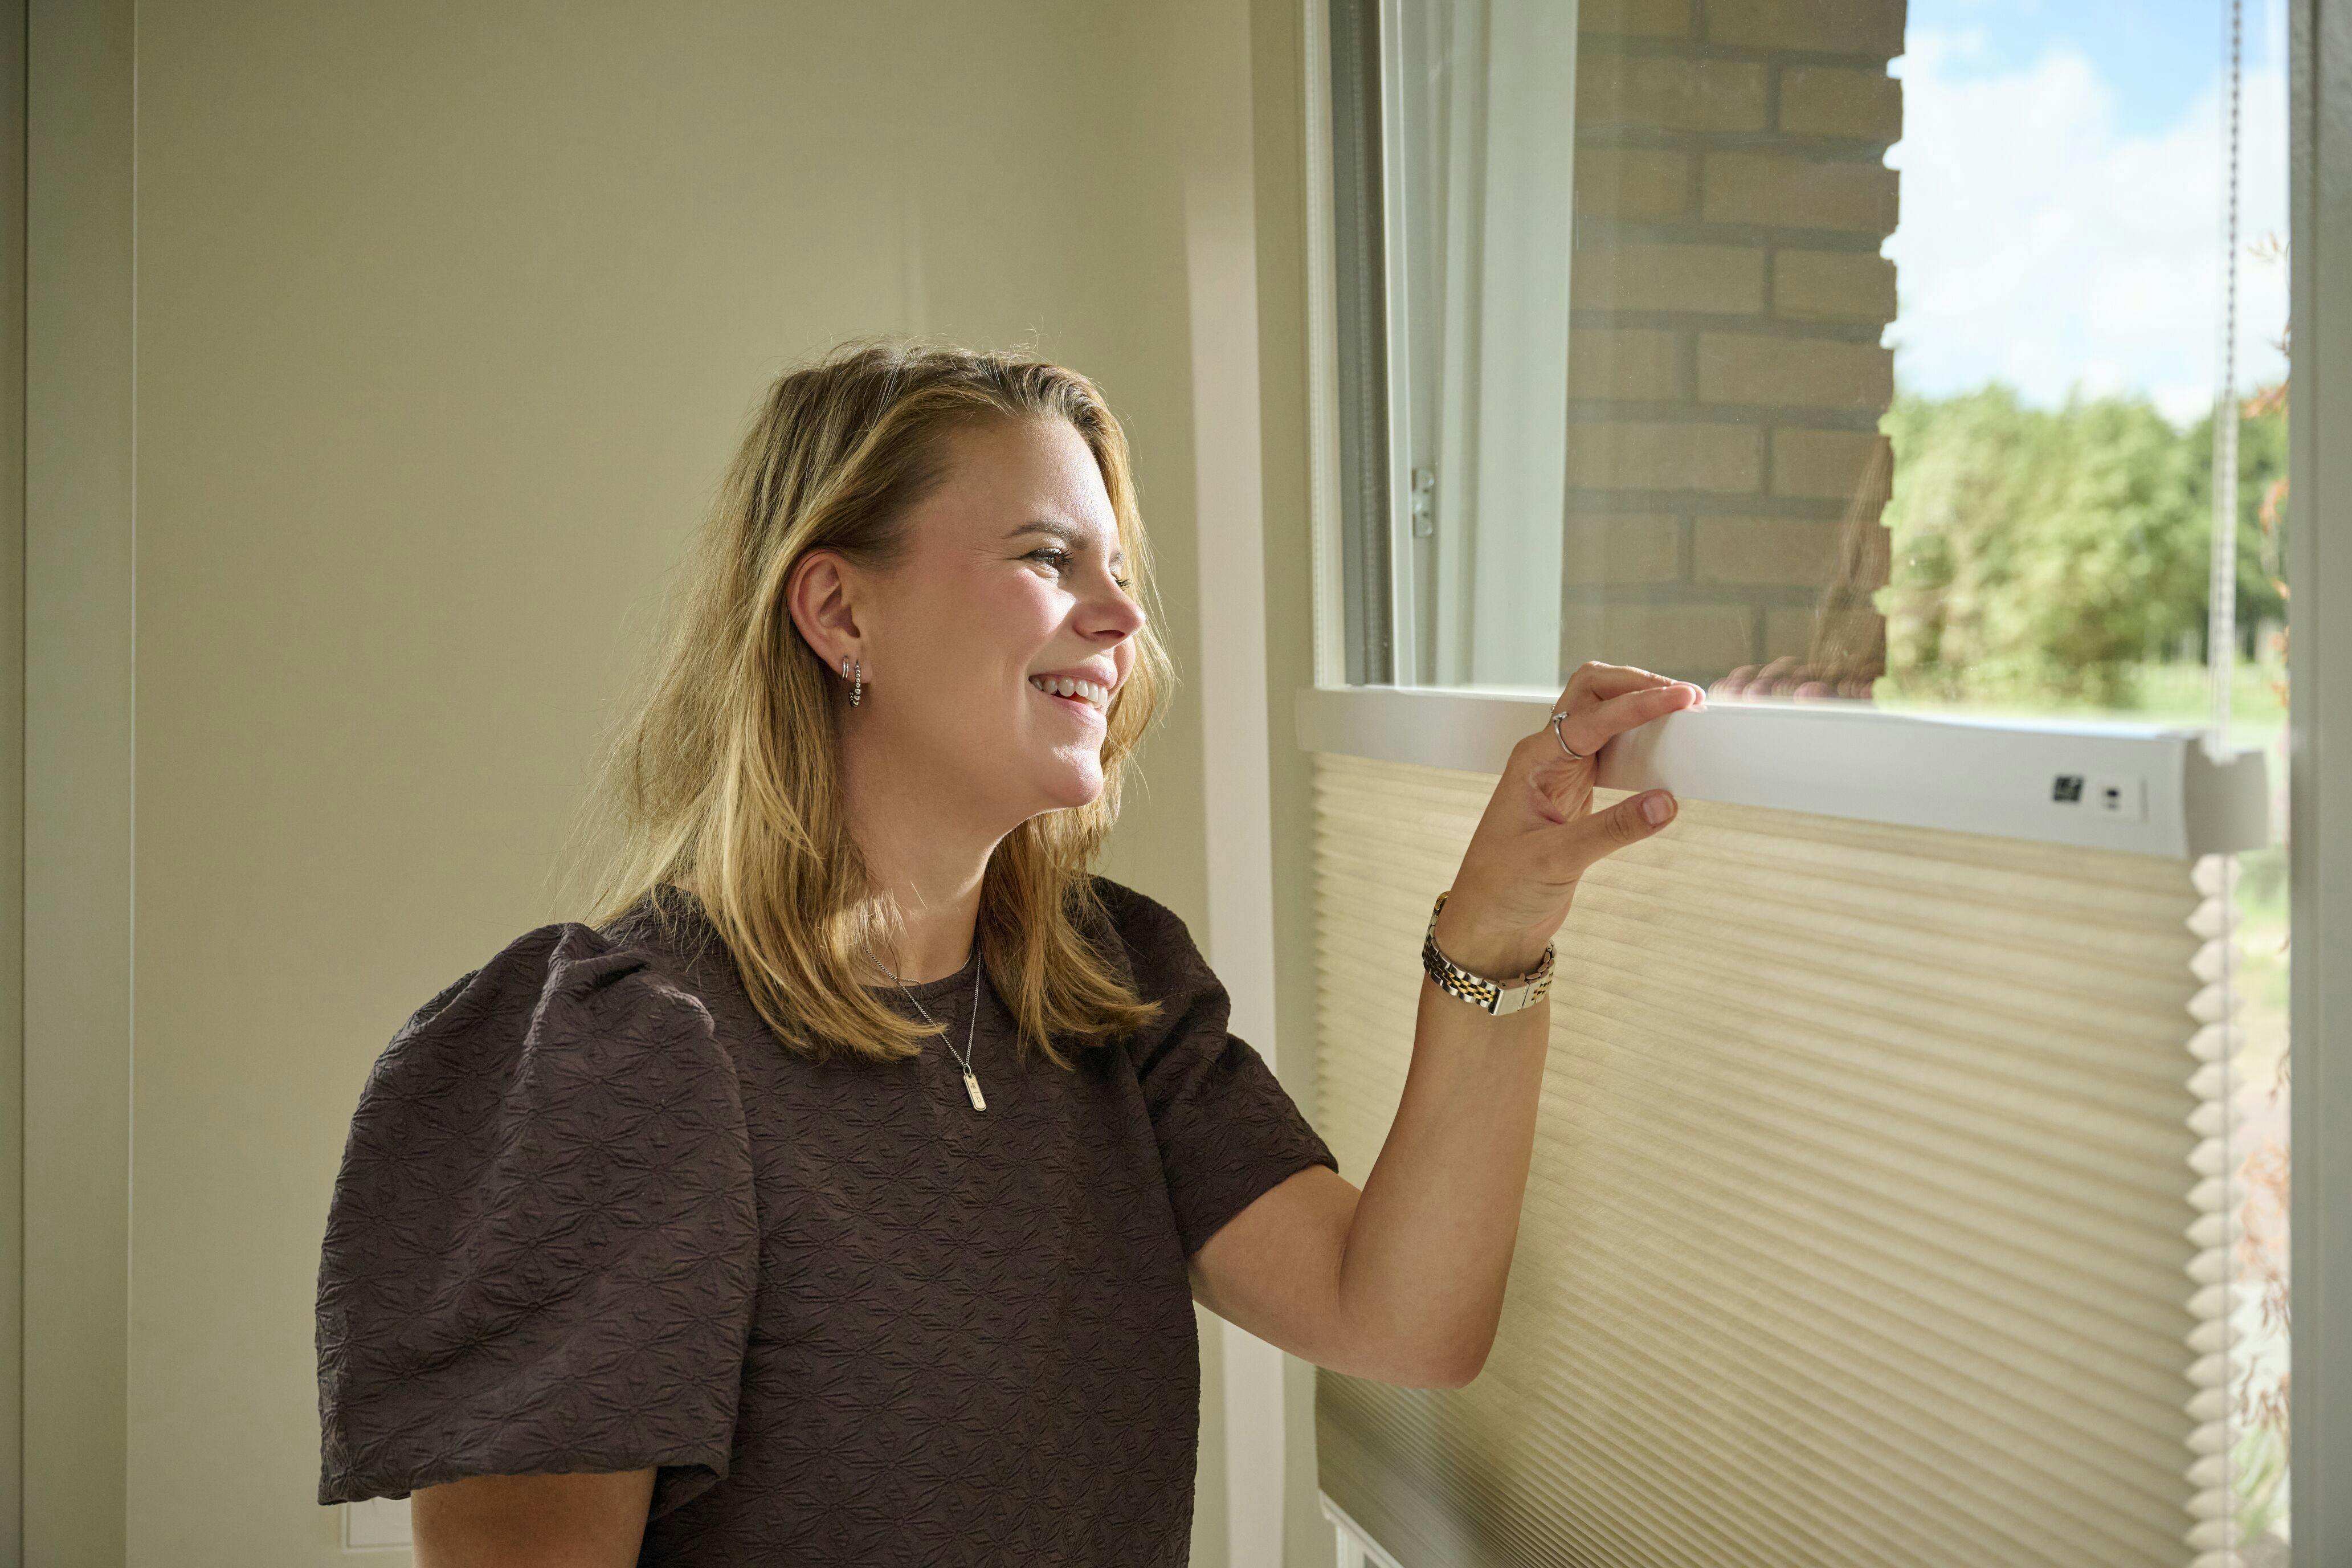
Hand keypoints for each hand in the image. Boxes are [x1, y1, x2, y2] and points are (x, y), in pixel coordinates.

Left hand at [1432, 661, 1702, 976]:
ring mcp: (1563, 772)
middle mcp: (1547, 757)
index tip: (1680, 700)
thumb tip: (1666, 803)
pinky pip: (1613, 751)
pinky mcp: (1577, 793)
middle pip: (1593, 693)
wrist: (1488, 923)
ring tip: (1683, 713)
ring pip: (1603, 716)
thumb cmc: (1501, 889)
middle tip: (1685, 698)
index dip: (1639, 704)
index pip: (1593, 717)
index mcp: (1534, 760)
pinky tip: (1664, 749)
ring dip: (1639, 706)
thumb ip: (1612, 830)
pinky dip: (1640, 741)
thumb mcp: (1556, 860)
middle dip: (1637, 684)